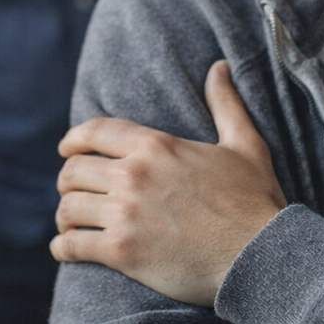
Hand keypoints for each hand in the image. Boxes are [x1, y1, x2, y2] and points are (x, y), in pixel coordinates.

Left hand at [52, 61, 284, 305]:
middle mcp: (133, 175)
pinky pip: (74, 245)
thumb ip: (226, 104)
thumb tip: (219, 68)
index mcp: (156, 146)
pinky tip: (66, 249)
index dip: (73, 140)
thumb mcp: (245, 145)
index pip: (94, 131)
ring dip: (64, 216)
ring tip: (70, 224)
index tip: (66, 150)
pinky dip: (63, 247)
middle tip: (73, 192)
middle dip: (68, 182)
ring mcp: (125, 213)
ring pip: (68, 208)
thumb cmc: (254, 201)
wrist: (260, 256)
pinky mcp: (122, 251)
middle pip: (74, 171)